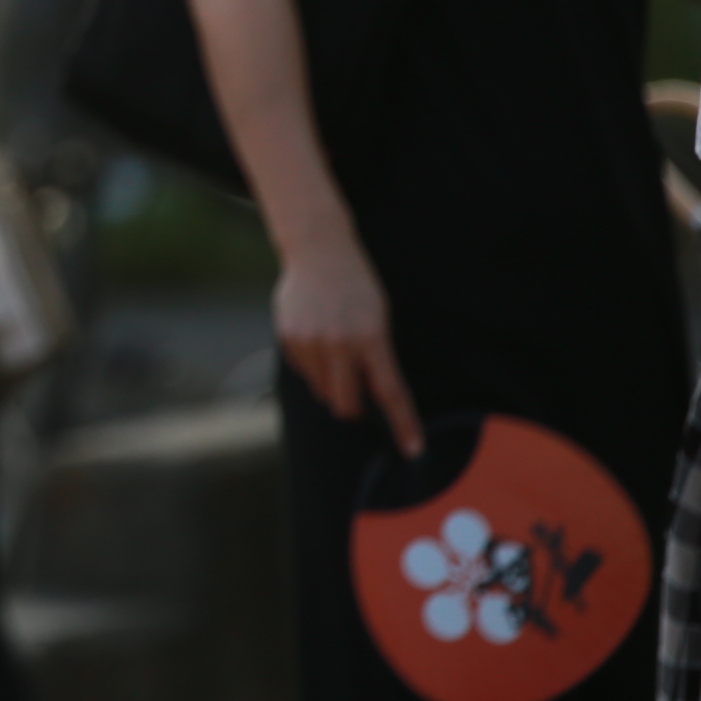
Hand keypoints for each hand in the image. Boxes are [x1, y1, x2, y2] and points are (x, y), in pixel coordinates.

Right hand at [274, 234, 422, 456]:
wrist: (319, 252)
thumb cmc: (356, 286)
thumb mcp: (377, 318)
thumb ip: (374, 356)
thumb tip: (366, 395)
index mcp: (369, 338)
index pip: (390, 392)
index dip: (403, 423)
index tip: (412, 449)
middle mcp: (338, 344)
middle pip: (346, 404)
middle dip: (353, 407)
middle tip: (358, 392)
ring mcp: (309, 342)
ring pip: (322, 390)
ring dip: (332, 382)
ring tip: (334, 348)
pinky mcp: (288, 338)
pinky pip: (303, 371)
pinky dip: (312, 366)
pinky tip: (316, 337)